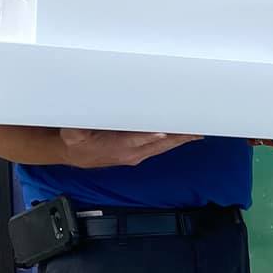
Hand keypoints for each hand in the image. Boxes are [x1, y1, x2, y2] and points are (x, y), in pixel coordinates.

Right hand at [58, 128, 200, 167]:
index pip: (137, 140)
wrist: (75, 153)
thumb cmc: (76, 141)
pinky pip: (163, 147)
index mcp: (116, 147)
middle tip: (195, 126)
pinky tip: (187, 135)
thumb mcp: (74, 132)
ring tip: (199, 129)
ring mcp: (137, 154)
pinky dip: (176, 140)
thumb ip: (81, 127)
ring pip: (165, 146)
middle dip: (178, 135)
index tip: (163, 132)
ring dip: (182, 138)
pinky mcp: (140, 153)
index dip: (150, 136)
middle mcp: (131, 153)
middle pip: (160, 143)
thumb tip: (86, 117)